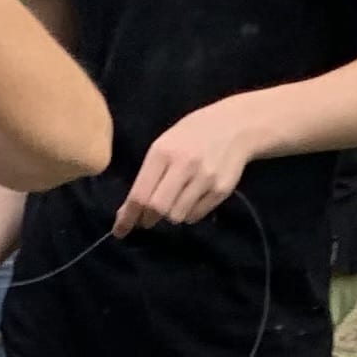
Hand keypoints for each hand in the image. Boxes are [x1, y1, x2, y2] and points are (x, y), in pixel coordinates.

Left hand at [112, 99, 262, 235]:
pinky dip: (189, 213)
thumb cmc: (192, 134)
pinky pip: (195, 215)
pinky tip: (193, 196)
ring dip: (170, 215)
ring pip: (177, 216)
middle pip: (157, 209)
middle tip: (147, 219)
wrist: (237, 125)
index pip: (140, 194)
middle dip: (148, 219)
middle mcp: (184, 164)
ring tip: (175, 199)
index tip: (120, 231)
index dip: (128, 216)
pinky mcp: (220, 190)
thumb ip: (147, 176)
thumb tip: (127, 211)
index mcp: (164, 151)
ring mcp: (205, 178)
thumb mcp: (165, 144)